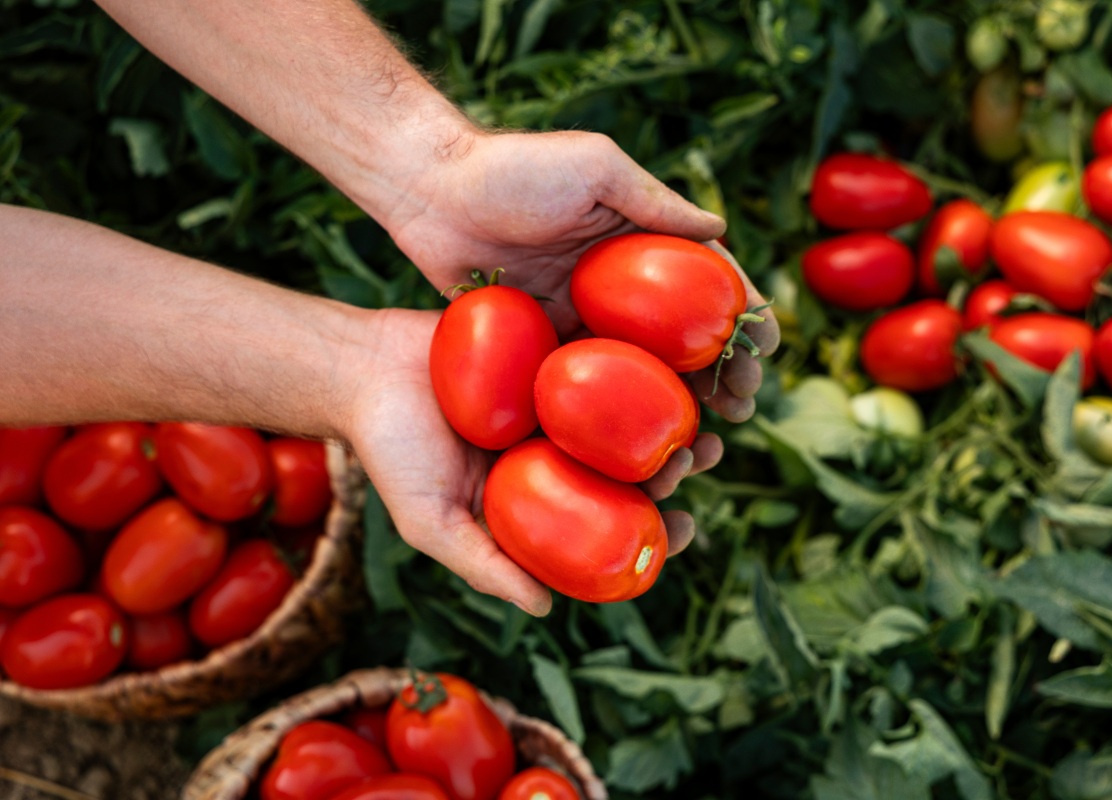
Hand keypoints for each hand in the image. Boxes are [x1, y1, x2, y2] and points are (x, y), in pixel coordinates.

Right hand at [343, 309, 711, 615]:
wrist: (360, 368)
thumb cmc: (391, 451)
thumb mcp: (431, 521)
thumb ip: (484, 564)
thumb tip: (547, 609)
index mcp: (538, 496)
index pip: (605, 522)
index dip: (650, 530)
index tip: (682, 530)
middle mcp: (555, 448)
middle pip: (628, 464)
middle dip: (673, 465)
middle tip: (697, 457)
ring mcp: (557, 395)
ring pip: (627, 407)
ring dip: (670, 410)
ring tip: (701, 411)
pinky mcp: (550, 344)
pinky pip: (601, 349)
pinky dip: (639, 355)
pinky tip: (672, 354)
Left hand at [383, 129, 780, 421]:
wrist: (428, 191)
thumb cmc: (513, 167)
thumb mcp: (594, 168)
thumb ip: (653, 201)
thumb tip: (722, 232)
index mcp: (640, 239)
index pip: (707, 281)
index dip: (743, 314)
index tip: (769, 348)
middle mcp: (618, 284)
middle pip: (684, 337)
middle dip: (722, 371)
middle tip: (743, 407)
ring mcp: (581, 316)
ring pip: (642, 370)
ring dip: (678, 403)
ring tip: (705, 436)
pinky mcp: (543, 344)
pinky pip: (586, 385)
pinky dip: (614, 414)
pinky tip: (636, 444)